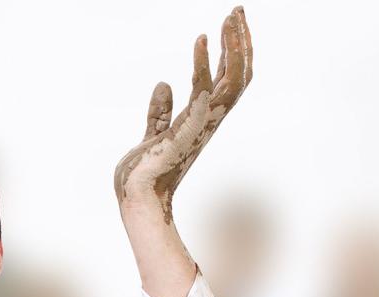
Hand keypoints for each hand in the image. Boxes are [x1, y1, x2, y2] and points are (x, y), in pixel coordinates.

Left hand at [113, 6, 251, 224]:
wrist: (137, 196)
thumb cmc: (145, 172)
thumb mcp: (154, 134)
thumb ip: (160, 112)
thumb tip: (163, 85)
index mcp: (204, 119)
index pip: (229, 79)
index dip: (234, 51)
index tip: (230, 23)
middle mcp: (209, 120)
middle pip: (240, 75)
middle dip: (241, 42)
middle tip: (236, 10)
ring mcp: (202, 124)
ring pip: (232, 80)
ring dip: (232, 47)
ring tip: (227, 19)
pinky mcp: (188, 128)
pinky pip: (202, 90)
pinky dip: (203, 63)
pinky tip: (199, 40)